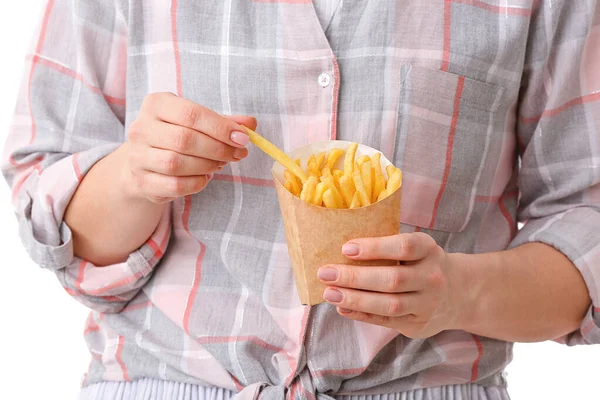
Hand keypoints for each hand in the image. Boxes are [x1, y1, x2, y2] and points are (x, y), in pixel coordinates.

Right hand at [124, 92, 256, 202]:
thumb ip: (224, 122)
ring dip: (207, 166)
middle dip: (218, 149)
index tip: (242, 138)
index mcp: (156, 104)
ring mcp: (138, 156)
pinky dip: (196, 183)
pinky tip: (205, 177)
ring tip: (220, 164)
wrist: (144, 161)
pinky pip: (174, 185)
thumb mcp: (198, 122)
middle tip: (237, 154)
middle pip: (185, 139)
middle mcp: (141, 128)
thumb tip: (251, 124)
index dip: (221, 128)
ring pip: (177, 164)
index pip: (192, 114)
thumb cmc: (176, 135)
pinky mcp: (141, 181)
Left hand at [318, 233, 464, 338]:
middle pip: (392, 279)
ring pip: (389, 304)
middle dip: (354, 277)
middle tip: (325, 273)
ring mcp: (427, 304)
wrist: (459, 293)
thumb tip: (343, 251)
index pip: (404, 247)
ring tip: (330, 293)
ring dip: (355, 299)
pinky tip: (343, 308)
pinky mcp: (418, 324)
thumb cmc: (423, 263)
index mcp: (429, 250)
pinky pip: (386, 320)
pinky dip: (361, 315)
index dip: (375, 248)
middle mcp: (431, 277)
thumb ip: (388, 247)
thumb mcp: (416, 248)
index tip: (346, 248)